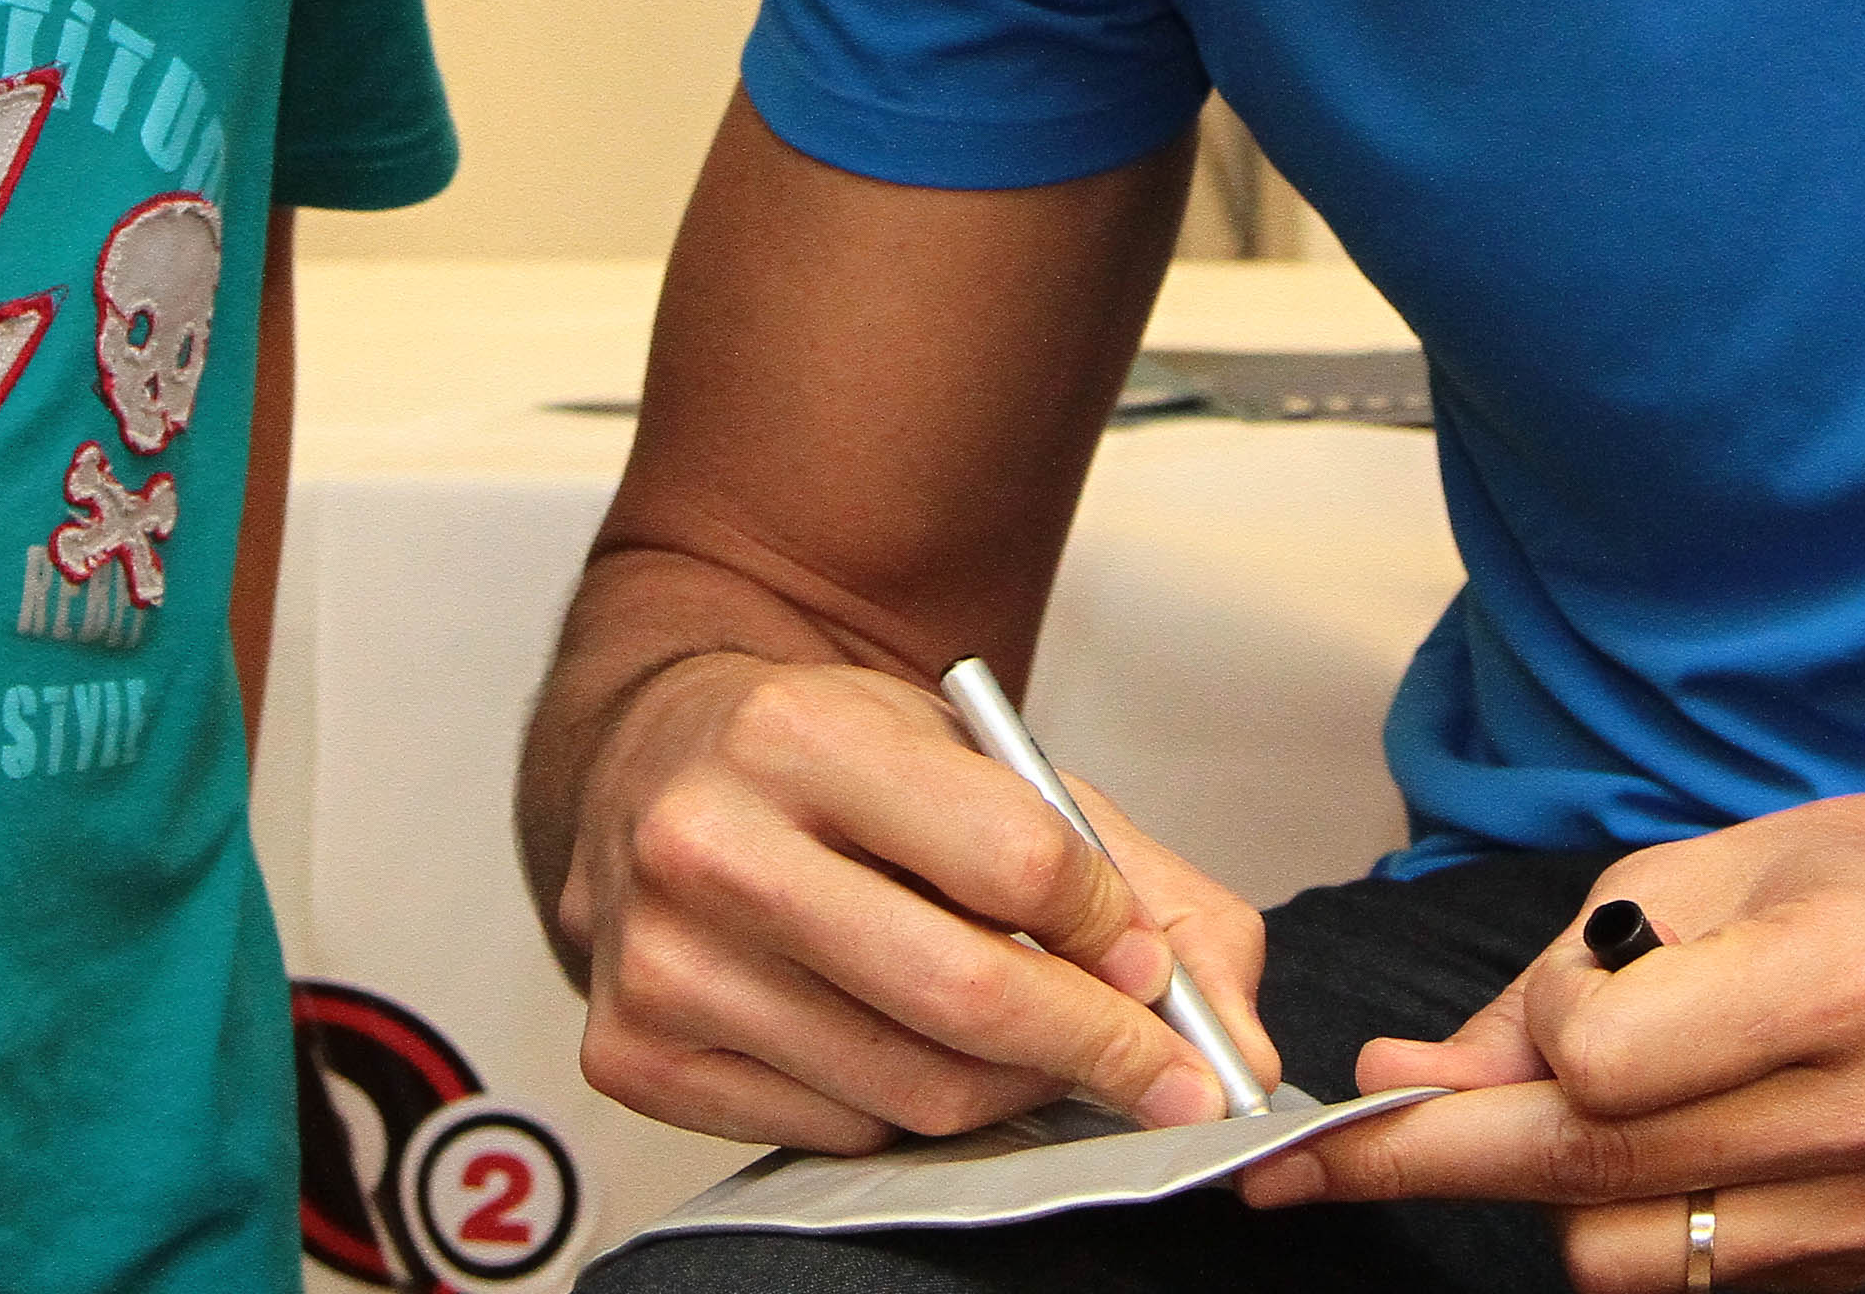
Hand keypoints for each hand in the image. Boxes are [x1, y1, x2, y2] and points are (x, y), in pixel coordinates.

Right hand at [557, 651, 1275, 1152]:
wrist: (655, 762)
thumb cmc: (834, 762)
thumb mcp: (975, 758)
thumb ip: (1126, 874)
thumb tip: (1227, 1028)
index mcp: (800, 733)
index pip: (1017, 862)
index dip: (1112, 930)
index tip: (1154, 968)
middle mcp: (709, 843)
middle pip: (964, 997)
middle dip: (1101, 1050)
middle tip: (1169, 1076)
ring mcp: (661, 959)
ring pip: (910, 1088)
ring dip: (1015, 1087)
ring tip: (1043, 1047)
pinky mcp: (636, 1053)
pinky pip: (839, 1131)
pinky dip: (914, 1108)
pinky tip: (924, 1050)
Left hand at [1244, 783, 1864, 1292]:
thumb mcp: (1720, 860)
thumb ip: (1564, 969)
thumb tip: (1419, 1073)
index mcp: (1843, 975)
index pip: (1602, 1063)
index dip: (1516, 1046)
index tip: (1462, 1038)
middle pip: (1590, 1174)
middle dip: (1445, 1155)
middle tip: (1337, 1146)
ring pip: (1620, 1255)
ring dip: (1557, 1191)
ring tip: (1591, 1105)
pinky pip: (1690, 1280)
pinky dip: (1639, 1223)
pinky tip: (1667, 1146)